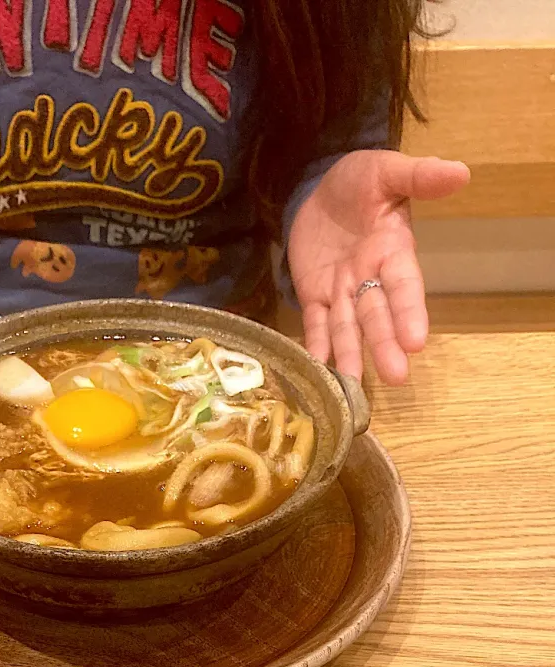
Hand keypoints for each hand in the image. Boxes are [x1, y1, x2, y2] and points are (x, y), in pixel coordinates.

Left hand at [288, 150, 469, 384]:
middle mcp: (369, 278)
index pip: (403, 285)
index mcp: (391, 251)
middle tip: (396, 376)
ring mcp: (340, 291)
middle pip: (377, 315)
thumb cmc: (359, 182)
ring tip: (354, 387)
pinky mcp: (313, 296)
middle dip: (385, 344)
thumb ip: (419, 176)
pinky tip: (319, 372)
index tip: (417, 341)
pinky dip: (316, 347)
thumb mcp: (386, 171)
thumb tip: (461, 172)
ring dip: (352, 357)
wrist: (318, 189)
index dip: (409, 311)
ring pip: (347, 328)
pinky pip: (315, 325)